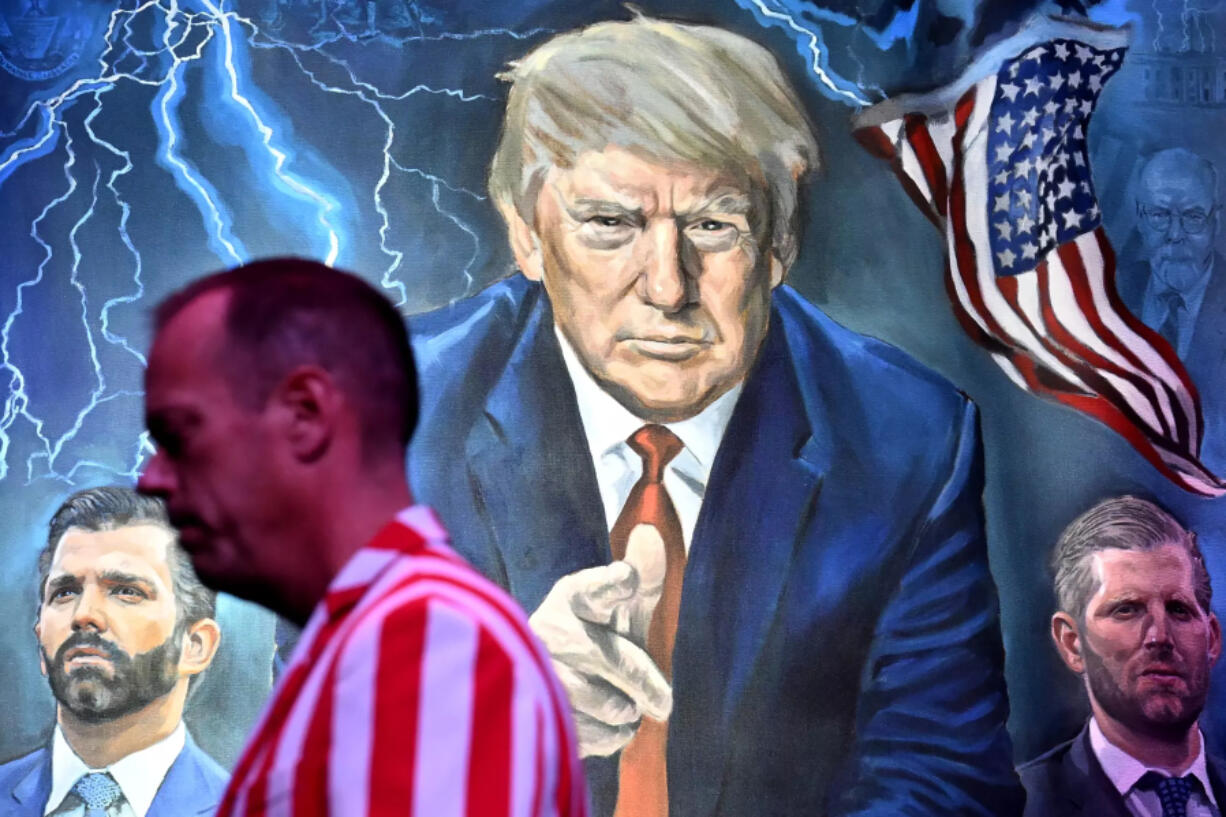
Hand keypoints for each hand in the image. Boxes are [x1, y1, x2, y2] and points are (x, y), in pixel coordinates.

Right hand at [529, 525, 670, 756]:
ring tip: (622, 705)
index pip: (595, 587)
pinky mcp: (539, 713)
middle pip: (614, 658)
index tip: (626, 578)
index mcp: (574, 596)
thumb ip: (644, 577)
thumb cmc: (596, 635)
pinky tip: (606, 723)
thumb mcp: (620, 606)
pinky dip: (611, 735)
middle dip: (646, 682)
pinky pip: (593, 734)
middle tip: (664, 702)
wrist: (551, 681)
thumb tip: (651, 534)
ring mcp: (539, 673)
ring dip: (625, 710)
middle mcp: (549, 630)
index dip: (612, 584)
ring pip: (606, 703)